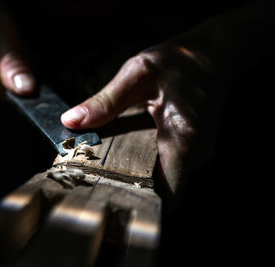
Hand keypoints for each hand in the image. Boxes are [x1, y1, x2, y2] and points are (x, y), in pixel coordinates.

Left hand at [61, 44, 225, 205]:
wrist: (213, 54)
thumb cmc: (179, 60)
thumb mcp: (137, 73)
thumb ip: (105, 101)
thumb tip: (71, 121)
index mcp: (182, 140)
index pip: (165, 196)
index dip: (136, 199)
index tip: (107, 194)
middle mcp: (195, 154)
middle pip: (160, 190)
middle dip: (129, 186)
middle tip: (96, 176)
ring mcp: (197, 154)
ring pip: (163, 179)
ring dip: (137, 172)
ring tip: (109, 160)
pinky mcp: (192, 150)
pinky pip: (167, 166)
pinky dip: (147, 161)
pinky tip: (129, 147)